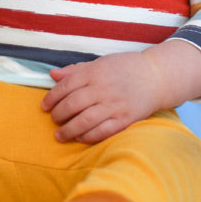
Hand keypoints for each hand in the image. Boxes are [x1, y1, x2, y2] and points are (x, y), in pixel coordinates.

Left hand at [41, 40, 200, 144]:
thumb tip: (53, 75)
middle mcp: (103, 89)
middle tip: (54, 119)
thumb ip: (76, 70)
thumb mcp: (101, 63)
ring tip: (60, 135)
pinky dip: (88, 137)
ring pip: (84, 121)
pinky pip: (102, 131)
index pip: (66, 86)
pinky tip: (80, 138)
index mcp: (96, 72)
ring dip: (69, 130)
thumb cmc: (126, 68)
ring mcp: (114, 105)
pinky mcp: (125, 119)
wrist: (156, 77)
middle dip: (58, 115)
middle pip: (73, 104)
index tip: (44, 106)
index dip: (52, 97)